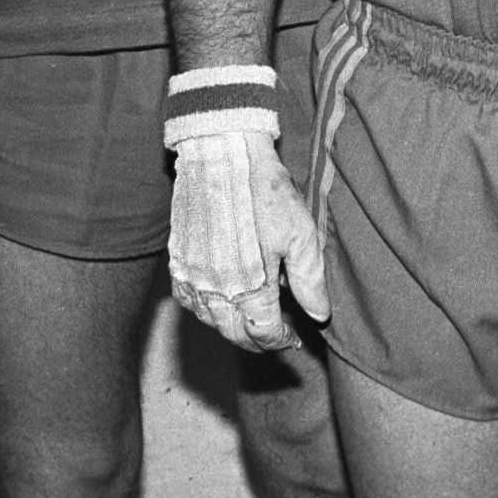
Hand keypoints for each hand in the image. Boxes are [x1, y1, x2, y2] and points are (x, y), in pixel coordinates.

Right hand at [169, 130, 329, 351]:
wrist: (223, 157)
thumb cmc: (266, 192)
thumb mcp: (301, 234)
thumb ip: (309, 281)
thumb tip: (319, 315)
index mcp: (250, 286)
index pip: (264, 333)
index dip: (280, 340)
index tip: (293, 338)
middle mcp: (216, 289)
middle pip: (235, 333)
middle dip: (258, 341)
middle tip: (276, 336)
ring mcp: (193, 277)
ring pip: (210, 321)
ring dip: (232, 327)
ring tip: (252, 320)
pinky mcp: (178, 262)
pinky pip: (188, 301)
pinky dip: (205, 310)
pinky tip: (220, 302)